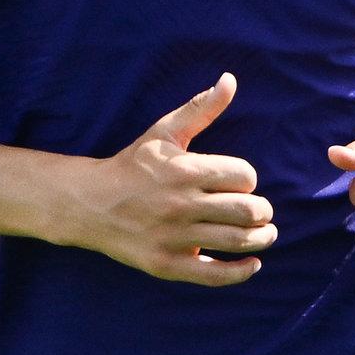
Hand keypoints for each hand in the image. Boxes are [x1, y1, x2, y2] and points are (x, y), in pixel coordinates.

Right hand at [65, 74, 274, 286]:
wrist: (90, 204)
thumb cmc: (132, 166)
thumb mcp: (164, 132)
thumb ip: (200, 109)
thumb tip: (230, 80)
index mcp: (184, 170)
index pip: (243, 176)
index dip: (248, 179)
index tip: (239, 184)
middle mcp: (180, 204)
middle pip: (247, 210)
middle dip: (262, 211)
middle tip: (261, 212)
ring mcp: (173, 237)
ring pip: (237, 240)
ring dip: (261, 238)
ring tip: (264, 234)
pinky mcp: (167, 264)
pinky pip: (214, 275)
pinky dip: (241, 271)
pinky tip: (253, 263)